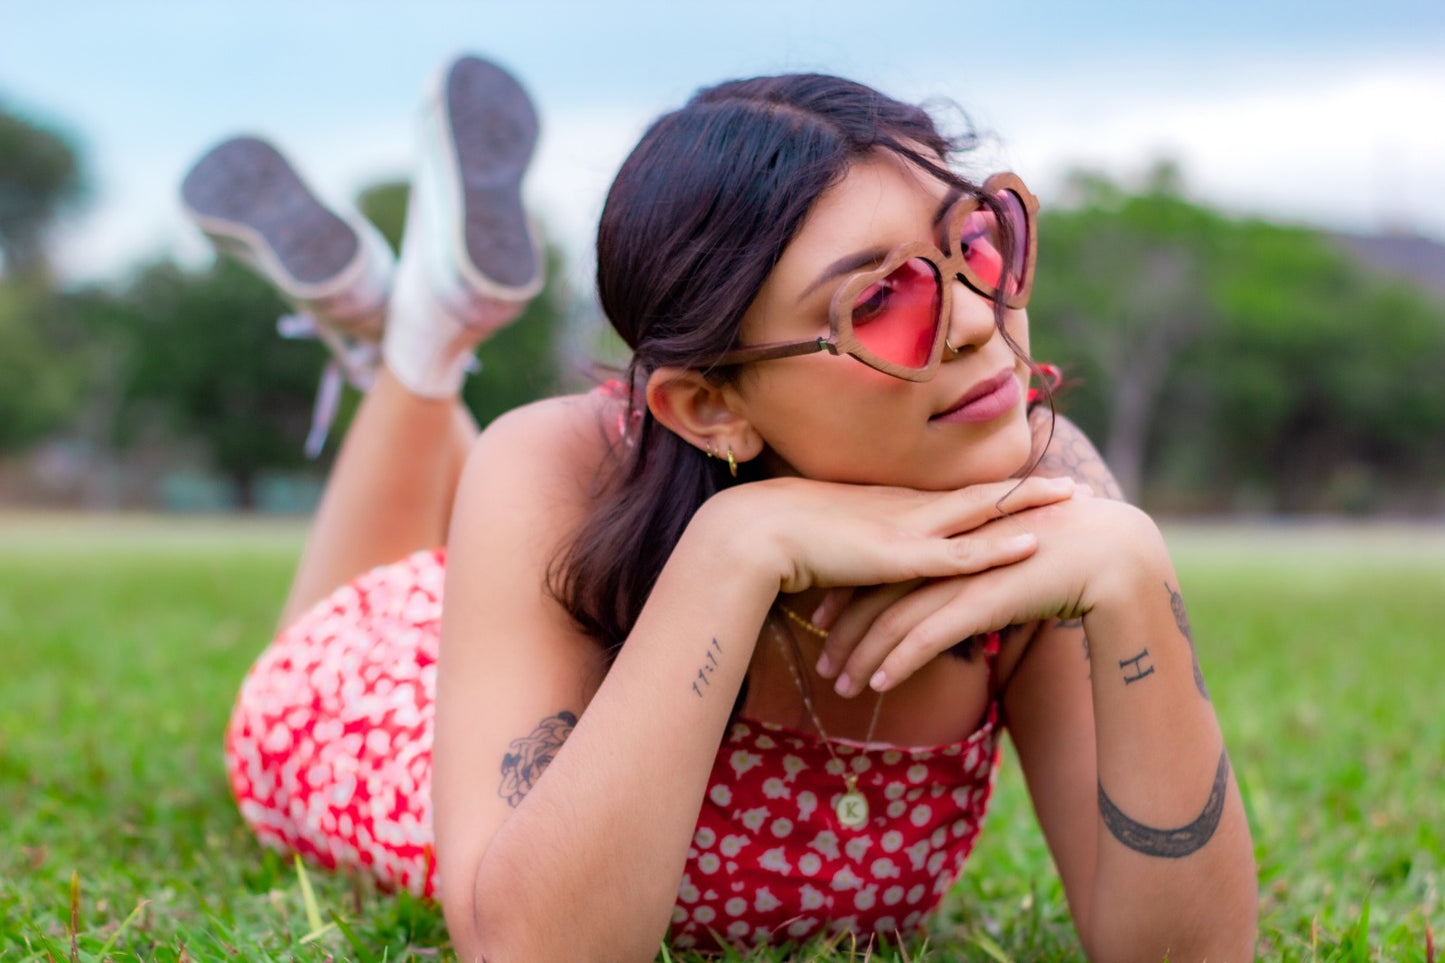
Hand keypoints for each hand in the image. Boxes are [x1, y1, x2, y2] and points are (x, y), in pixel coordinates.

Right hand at [704, 474, 1080, 599]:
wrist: (752, 535)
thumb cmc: (778, 541)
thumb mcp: (825, 545)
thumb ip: (850, 555)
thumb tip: (859, 573)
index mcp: (887, 503)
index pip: (949, 494)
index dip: (988, 490)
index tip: (1023, 484)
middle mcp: (903, 506)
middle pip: (977, 494)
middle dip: (1026, 490)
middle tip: (1070, 487)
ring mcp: (904, 527)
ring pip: (980, 512)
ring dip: (1027, 506)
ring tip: (1071, 500)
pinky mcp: (898, 554)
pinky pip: (959, 553)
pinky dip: (998, 548)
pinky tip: (1032, 544)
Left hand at [813, 494, 1164, 695]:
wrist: (1110, 549)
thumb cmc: (1061, 553)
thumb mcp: (1003, 560)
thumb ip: (974, 573)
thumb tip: (959, 595)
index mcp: (946, 539)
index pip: (883, 570)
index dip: (850, 598)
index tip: (824, 621)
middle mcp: (946, 554)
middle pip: (877, 597)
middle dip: (844, 635)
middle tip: (822, 665)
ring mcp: (962, 576)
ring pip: (895, 621)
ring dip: (864, 658)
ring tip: (841, 687)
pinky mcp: (982, 599)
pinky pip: (929, 635)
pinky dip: (900, 661)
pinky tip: (880, 684)